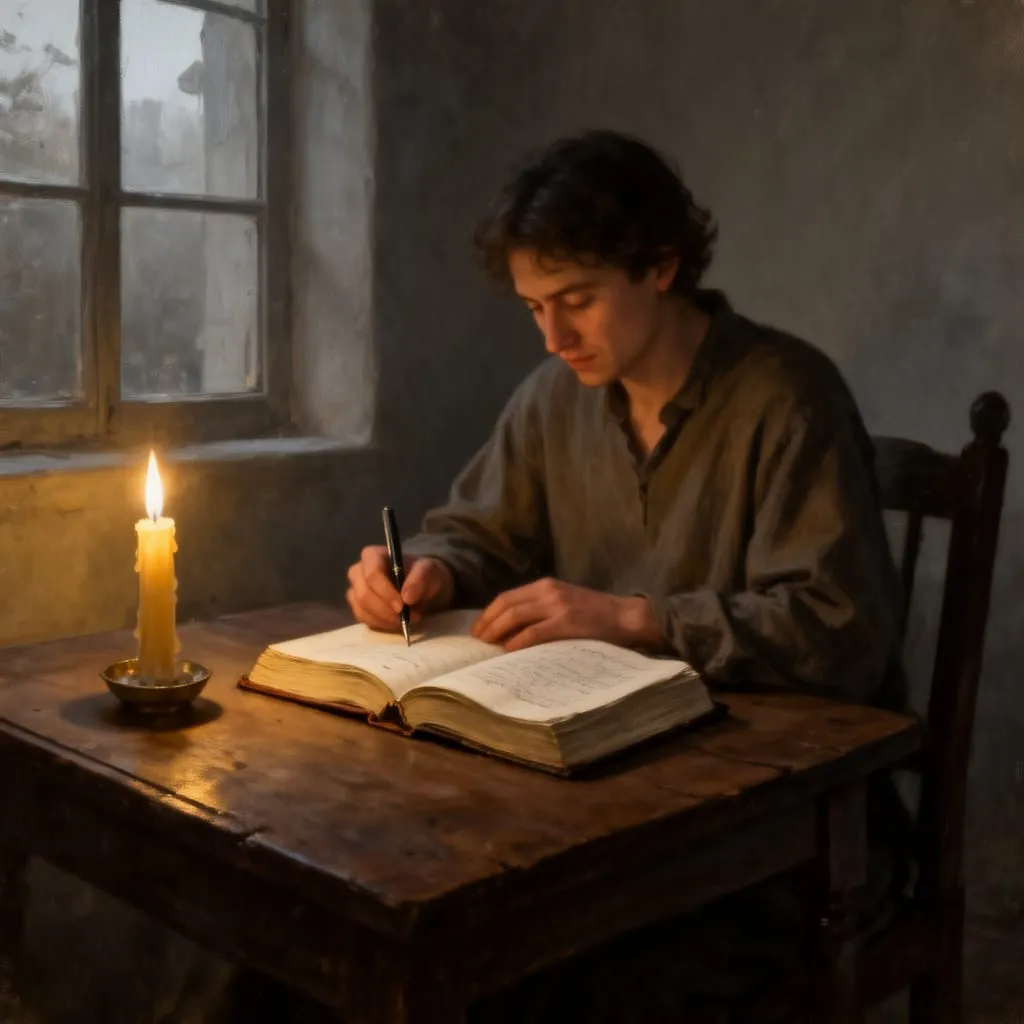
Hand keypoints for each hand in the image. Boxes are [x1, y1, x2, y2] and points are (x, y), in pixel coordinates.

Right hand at [346, 546, 454, 631]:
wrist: (421, 586)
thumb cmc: (423, 573)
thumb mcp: (429, 570)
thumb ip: (419, 579)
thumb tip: (407, 597)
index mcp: (373, 555)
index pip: (372, 574)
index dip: (385, 592)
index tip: (402, 605)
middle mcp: (358, 571)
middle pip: (364, 594)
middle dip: (386, 609)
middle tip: (407, 616)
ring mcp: (355, 590)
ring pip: (362, 609)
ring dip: (385, 618)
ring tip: (406, 618)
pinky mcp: (358, 606)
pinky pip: (363, 619)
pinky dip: (381, 624)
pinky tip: (396, 622)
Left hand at [471, 577, 664, 652]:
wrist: (626, 616)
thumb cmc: (594, 614)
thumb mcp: (564, 603)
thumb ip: (540, 610)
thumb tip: (511, 630)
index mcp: (545, 585)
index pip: (506, 597)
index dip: (488, 613)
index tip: (477, 630)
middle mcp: (548, 591)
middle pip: (506, 604)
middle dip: (487, 623)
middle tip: (477, 641)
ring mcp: (558, 606)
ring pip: (516, 616)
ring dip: (497, 631)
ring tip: (487, 646)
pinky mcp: (567, 622)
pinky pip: (534, 632)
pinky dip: (517, 641)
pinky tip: (508, 650)